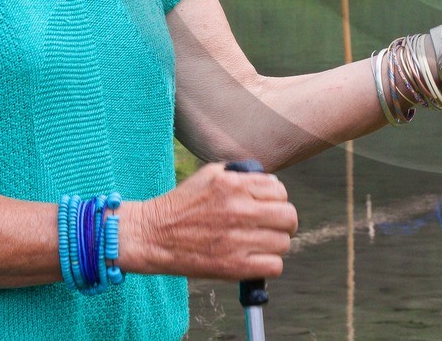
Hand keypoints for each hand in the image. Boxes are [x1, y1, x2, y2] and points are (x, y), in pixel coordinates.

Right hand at [121, 162, 297, 279]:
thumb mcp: (211, 175)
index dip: (276, 199)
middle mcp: (240, 211)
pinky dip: (269, 265)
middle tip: (272, 226)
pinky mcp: (233, 267)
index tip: (267, 206)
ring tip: (259, 243)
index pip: (280, 190)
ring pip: (283, 243)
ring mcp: (238, 240)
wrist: (153, 235)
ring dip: (275, 244)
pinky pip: (274, 267)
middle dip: (283, 221)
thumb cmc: (181, 204)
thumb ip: (242, 175)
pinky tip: (255, 259)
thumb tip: (270, 181)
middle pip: (289, 217)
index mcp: (235, 186)